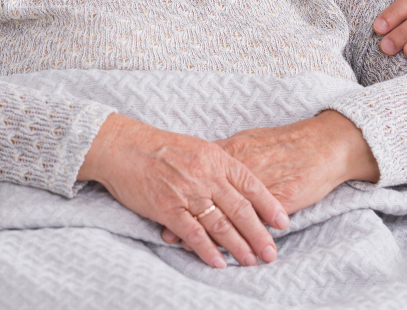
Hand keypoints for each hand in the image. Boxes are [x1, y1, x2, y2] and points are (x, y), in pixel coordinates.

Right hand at [79, 114, 288, 268]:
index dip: (269, 205)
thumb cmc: (158, 146)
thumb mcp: (196, 147)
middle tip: (272, 252)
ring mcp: (186, 192)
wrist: (123, 146)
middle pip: (240, 209)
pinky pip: (193, 233)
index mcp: (215, 157)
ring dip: (238, 246)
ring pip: (220, 224)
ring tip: (251, 261)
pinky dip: (207, 250)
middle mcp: (205, 175)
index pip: (251, 184)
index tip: (283, 223)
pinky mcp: (167, 208)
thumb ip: (217, 166)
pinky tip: (218, 262)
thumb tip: (238, 186)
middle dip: (259, 234)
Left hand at [160, 112, 377, 247]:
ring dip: (209, 231)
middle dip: (186, 214)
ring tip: (192, 247)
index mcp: (233, 152)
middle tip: (167, 230)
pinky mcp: (279, 197)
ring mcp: (260, 183)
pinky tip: (230, 247)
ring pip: (229, 210)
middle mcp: (242, 167)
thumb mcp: (250, 140)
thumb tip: (202, 157)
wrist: (323, 143)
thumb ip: (226, 153)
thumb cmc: (286, 142)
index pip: (198, 174)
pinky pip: (254, 220)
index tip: (161, 203)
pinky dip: (240, 234)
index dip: (179, 190)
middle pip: (208, 193)